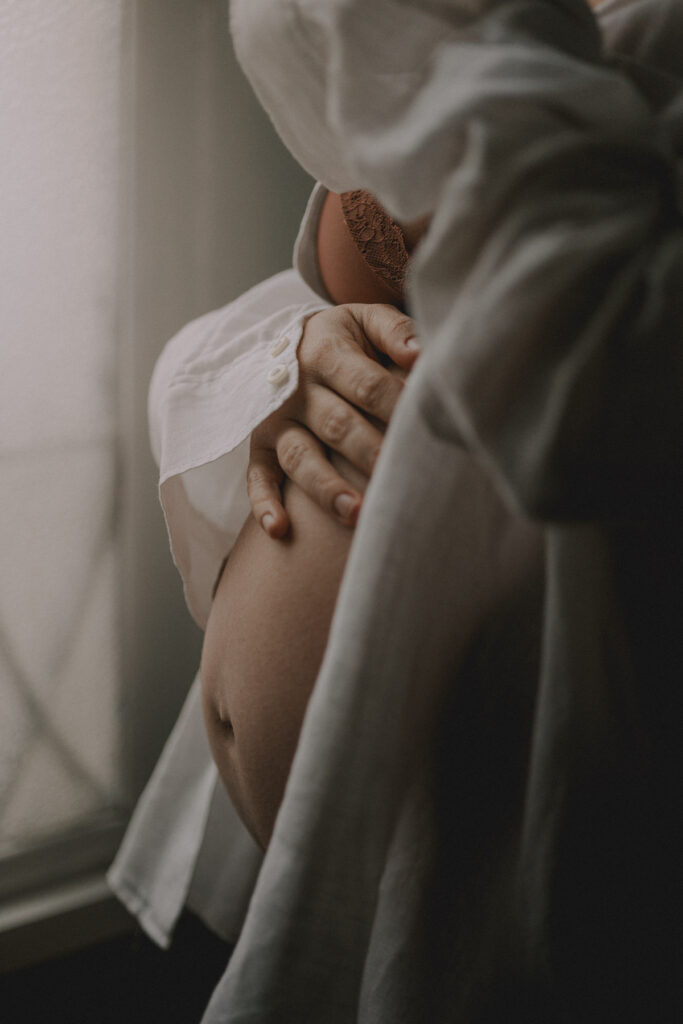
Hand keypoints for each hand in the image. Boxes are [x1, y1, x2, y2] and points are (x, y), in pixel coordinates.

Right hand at [247, 303, 418, 536]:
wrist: (284, 341)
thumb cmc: (343, 339)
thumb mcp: (366, 320)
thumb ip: (396, 333)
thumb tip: (420, 356)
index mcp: (326, 352)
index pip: (368, 385)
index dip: (397, 409)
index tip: (424, 431)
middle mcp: (297, 388)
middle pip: (338, 425)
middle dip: (369, 454)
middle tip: (398, 480)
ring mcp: (275, 420)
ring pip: (300, 457)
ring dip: (326, 487)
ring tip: (354, 514)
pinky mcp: (259, 445)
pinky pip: (258, 476)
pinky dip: (264, 503)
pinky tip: (279, 529)